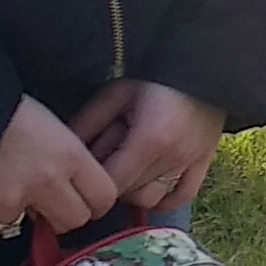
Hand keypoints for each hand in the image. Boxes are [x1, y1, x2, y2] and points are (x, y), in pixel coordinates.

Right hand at [0, 97, 121, 248]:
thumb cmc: (4, 108)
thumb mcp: (50, 124)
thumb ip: (64, 155)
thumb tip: (70, 184)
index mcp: (69, 155)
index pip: (104, 197)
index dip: (94, 202)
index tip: (83, 201)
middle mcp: (45, 181)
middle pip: (73, 221)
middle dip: (60, 216)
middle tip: (43, 204)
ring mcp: (8, 199)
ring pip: (18, 227)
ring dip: (8, 214)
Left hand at [72, 80, 223, 215]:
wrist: (203, 65)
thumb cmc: (155, 77)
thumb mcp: (115, 94)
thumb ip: (87, 125)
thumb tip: (60, 156)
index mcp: (149, 140)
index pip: (111, 183)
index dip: (91, 184)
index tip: (81, 175)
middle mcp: (173, 157)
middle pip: (128, 193)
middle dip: (110, 183)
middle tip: (104, 162)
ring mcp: (191, 161)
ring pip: (151, 198)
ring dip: (133, 191)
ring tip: (126, 171)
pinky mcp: (205, 161)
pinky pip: (182, 196)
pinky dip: (164, 200)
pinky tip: (148, 189)